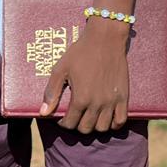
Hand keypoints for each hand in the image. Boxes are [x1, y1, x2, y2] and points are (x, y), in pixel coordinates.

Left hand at [40, 18, 128, 133]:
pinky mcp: (123, 96)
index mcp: (80, 98)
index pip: (70, 123)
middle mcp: (97, 104)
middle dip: (77, 125)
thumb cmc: (80, 52)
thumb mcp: (61, 68)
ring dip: (94, 126)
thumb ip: (52, 92)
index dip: (63, 123)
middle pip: (86, 128)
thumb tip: (43, 113)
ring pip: (102, 128)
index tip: (62, 118)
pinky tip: (106, 117)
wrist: (105, 38)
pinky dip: (113, 124)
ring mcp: (111, 101)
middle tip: (75, 116)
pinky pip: (120, 121)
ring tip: (89, 117)